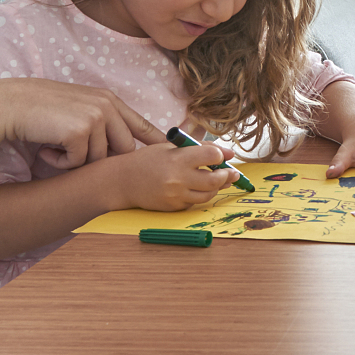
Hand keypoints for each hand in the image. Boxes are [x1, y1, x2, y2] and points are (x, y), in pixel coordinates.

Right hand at [0, 78, 165, 168]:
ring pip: (99, 160)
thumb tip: (118, 147)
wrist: (9, 105)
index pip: (141, 124)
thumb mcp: (77, 109)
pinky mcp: (81, 130)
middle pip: (124, 150)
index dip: (156, 141)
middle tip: (74, 157)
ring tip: (55, 145)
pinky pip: (78, 162)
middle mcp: (107, 106)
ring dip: (76, 161)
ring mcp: (95, 117)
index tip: (171, 151)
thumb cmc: (39, 109)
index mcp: (108, 100)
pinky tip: (47, 148)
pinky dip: (61, 162)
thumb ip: (100, 121)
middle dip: (102, 161)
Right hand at [114, 141, 239, 211]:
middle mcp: (178, 178)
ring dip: (216, 187)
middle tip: (231, 173)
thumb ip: (199, 148)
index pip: (211, 155)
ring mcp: (176, 195)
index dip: (221, 155)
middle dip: (227, 176)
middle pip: (214, 180)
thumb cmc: (147, 160)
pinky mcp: (173, 207)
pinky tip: (196, 188)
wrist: (123, 181)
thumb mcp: (170, 147)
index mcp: (178, 158)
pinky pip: (194, 202)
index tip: (222, 155)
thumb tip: (228, 153)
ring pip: (208, 195)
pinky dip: (199, 195)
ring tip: (217, 180)